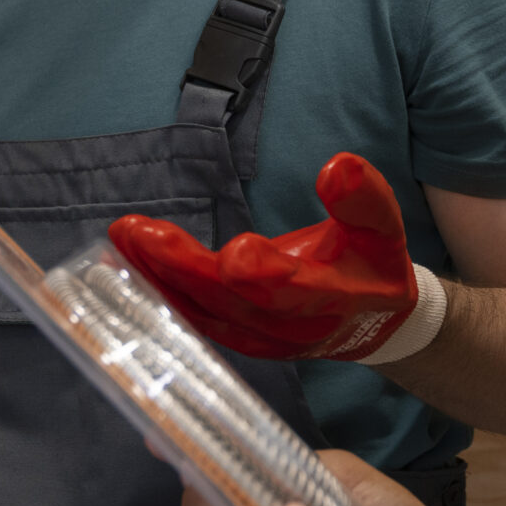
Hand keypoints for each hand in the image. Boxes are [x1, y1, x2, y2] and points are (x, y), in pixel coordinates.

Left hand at [111, 152, 420, 360]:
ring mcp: (255, 339)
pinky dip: (153, 290)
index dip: (263, 275)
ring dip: (155, 276)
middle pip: (228, 301)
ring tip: (123, 236)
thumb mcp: (385, 227)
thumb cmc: (370, 264)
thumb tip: (337, 166)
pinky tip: (121, 260)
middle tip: (139, 232)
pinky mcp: (232, 337)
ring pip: (198, 312)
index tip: (235, 250)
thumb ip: (364, 198)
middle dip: (182, 267)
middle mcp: (287, 327)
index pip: (290, 291)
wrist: (368, 324)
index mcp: (329, 299)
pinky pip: (187, 317)